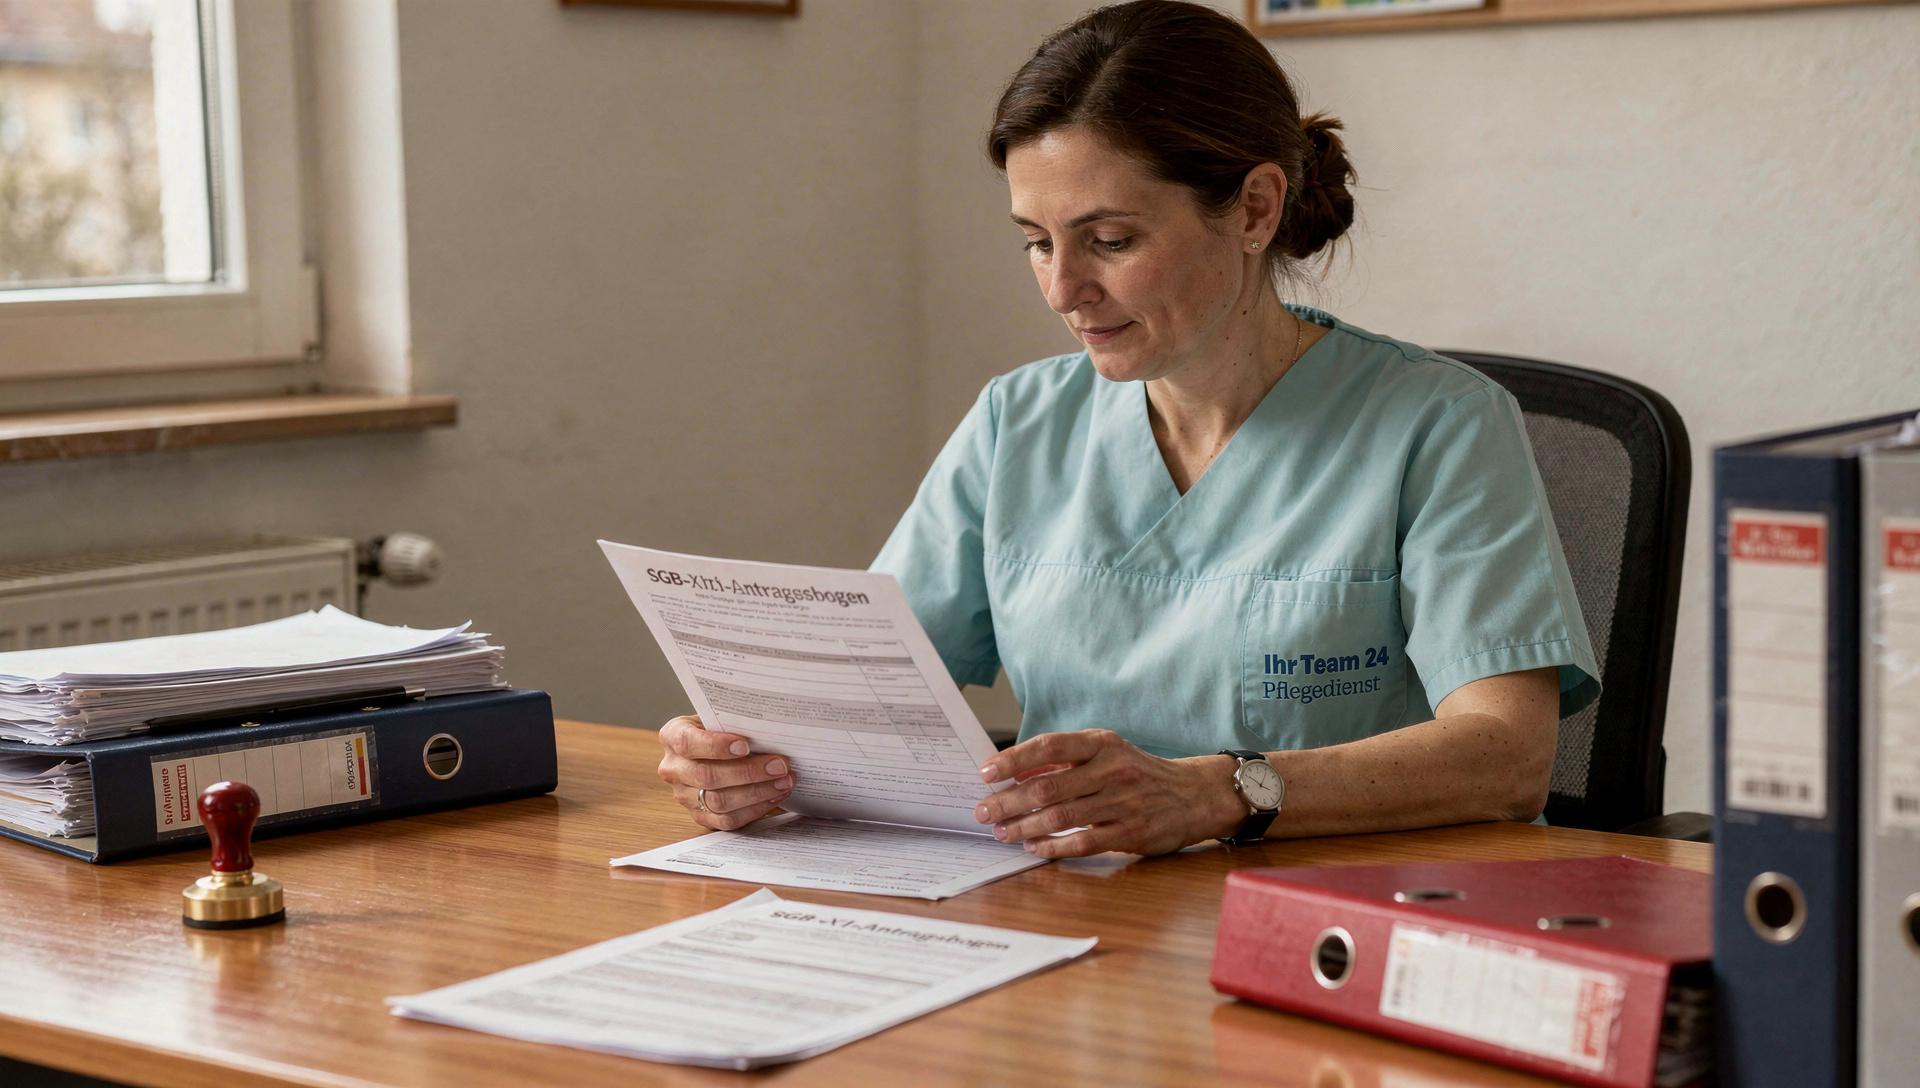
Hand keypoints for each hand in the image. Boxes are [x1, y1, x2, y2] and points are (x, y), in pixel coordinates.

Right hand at [656, 715, 794, 829]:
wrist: (711, 748)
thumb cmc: (719, 729)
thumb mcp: (719, 718)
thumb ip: (734, 723)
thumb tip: (769, 732)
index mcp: (672, 736)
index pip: (688, 743)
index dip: (716, 746)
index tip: (745, 745)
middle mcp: (673, 768)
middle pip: (707, 776)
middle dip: (748, 772)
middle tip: (780, 765)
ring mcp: (684, 796)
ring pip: (719, 801)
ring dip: (757, 792)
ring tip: (784, 781)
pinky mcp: (700, 816)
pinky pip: (727, 820)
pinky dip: (755, 809)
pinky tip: (775, 796)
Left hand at [972, 729, 1244, 857]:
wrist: (1194, 795)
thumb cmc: (1139, 772)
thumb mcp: (1107, 752)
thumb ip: (1066, 761)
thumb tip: (1016, 770)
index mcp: (1102, 743)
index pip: (1049, 746)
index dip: (1014, 759)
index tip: (986, 772)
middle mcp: (1112, 769)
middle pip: (1047, 787)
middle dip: (1008, 801)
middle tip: (982, 811)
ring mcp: (1122, 803)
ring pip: (1060, 817)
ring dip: (1024, 827)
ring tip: (1001, 832)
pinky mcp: (1130, 833)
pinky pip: (1082, 842)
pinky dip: (1052, 847)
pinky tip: (1034, 848)